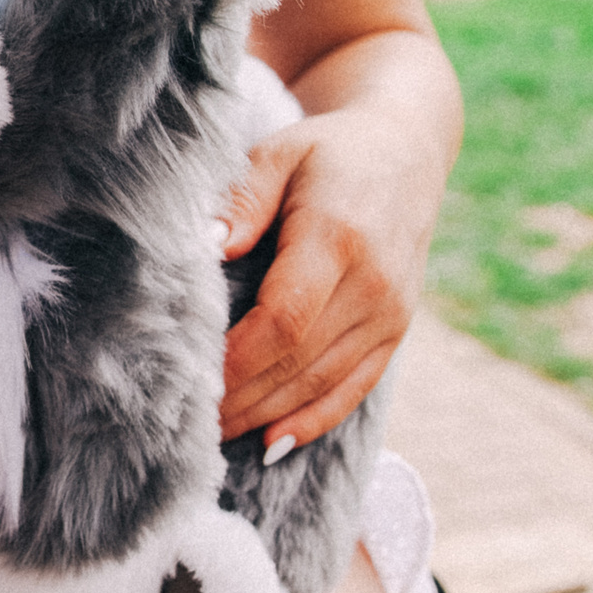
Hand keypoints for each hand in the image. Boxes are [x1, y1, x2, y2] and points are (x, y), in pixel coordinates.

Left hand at [216, 105, 443, 450]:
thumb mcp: (279, 154)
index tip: (191, 378)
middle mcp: (374, 284)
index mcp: (339, 239)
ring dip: (268, 414)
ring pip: (325, 381)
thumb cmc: (328, 152)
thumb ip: (242, 199)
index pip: (283, 319)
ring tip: (214, 434)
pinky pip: (356, 386)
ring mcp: (392, 312)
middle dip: (241, 395)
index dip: (237, 359)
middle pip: (299, 360)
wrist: (407, 150)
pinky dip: (316, 418)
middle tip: (185, 421)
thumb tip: (206, 245)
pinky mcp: (398, 329)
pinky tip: (275, 442)